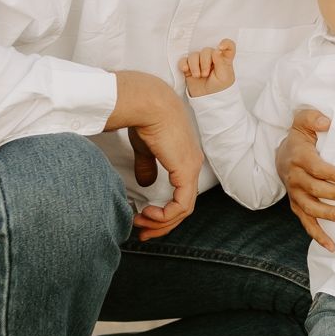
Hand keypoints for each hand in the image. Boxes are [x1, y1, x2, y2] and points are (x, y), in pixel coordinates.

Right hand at [106, 71, 204, 240]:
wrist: (148, 103)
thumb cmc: (145, 118)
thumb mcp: (145, 148)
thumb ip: (148, 166)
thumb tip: (146, 183)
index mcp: (185, 159)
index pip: (181, 195)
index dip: (164, 213)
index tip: (143, 219)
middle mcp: (193, 165)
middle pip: (184, 207)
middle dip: (162, 224)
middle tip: (143, 232)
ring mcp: (192, 169)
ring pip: (183, 210)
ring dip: (161, 222)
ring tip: (141, 223)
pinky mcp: (186, 171)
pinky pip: (181, 205)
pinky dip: (166, 215)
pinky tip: (150, 213)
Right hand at [181, 40, 235, 96]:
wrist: (208, 99)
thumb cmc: (219, 88)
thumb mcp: (224, 76)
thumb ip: (221, 62)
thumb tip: (216, 50)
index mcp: (224, 59)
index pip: (229, 46)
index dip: (226, 43)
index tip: (221, 47)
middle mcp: (212, 58)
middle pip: (206, 50)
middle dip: (205, 62)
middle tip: (205, 74)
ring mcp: (200, 62)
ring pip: (194, 55)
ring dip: (194, 65)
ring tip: (197, 76)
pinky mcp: (189, 67)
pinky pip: (184, 60)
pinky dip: (183, 64)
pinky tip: (185, 70)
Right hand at [276, 107, 334, 252]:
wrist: (281, 154)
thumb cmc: (300, 137)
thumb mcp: (303, 121)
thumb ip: (313, 118)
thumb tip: (326, 122)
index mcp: (299, 158)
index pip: (316, 168)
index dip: (333, 174)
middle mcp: (294, 178)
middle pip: (314, 190)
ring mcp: (295, 194)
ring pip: (309, 208)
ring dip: (327, 215)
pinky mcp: (297, 206)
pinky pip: (306, 223)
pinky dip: (318, 235)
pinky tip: (332, 245)